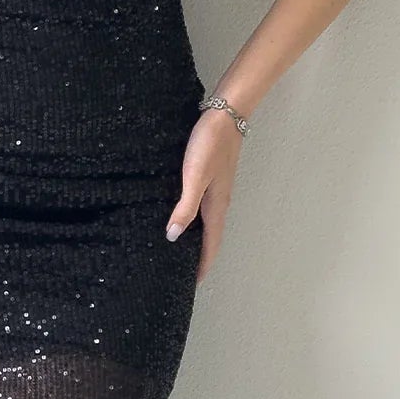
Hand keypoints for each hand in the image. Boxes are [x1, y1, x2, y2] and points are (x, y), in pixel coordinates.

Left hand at [165, 106, 243, 283]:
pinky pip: (204, 207)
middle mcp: (219, 201)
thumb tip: (173, 236)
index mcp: (216, 205)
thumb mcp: (194, 176)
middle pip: (211, 237)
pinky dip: (195, 220)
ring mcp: (217, 189)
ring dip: (198, 239)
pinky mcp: (212, 177)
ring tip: (183, 251)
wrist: (226, 114)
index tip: (194, 284)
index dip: (203, 265)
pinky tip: (183, 216)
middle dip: (201, 256)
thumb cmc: (209, 144)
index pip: (211, 244)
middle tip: (185, 273)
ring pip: (208, 222)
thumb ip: (185, 206)